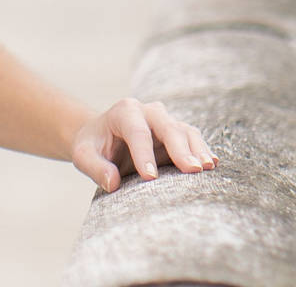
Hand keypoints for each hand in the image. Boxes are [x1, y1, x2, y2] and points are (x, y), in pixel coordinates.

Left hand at [70, 97, 217, 191]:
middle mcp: (148, 112)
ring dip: (197, 149)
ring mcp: (166, 122)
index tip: (150, 177)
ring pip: (185, 131)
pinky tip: (212, 163)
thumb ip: (95, 167)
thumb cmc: (93, 146)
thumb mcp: (83, 155)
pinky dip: (202, 151)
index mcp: (124, 111)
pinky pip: (193, 140)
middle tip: (192, 170)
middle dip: (180, 149)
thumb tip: (112, 182)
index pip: (137, 132)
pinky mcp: (177, 135)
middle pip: (168, 127)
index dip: (144, 154)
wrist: (102, 138)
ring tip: (206, 167)